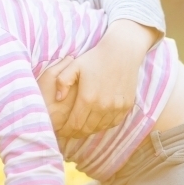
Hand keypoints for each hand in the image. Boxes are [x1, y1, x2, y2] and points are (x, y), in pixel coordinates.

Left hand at [39, 21, 158, 139]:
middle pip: (87, 129)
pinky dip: (104, 124)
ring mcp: (116, 107)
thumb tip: (57, 98)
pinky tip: (97, 121)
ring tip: (82, 128)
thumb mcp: (74, 66)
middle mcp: (103, 106)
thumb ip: (62, 82)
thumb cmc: (94, 58)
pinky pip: (113, 122)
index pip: (75, 124)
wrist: (122, 51)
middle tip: (70, 132)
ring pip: (100, 128)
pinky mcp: (126, 106)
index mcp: (88, 98)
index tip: (61, 131)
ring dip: (90, 130)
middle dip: (76, 133)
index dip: (67, 130)